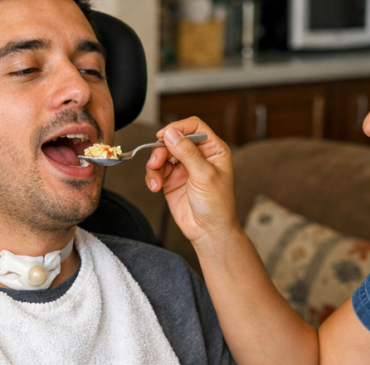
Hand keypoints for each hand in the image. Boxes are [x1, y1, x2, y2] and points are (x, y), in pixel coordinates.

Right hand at [145, 117, 239, 252]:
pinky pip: (156, 171)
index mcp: (213, 150)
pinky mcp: (171, 180)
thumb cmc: (217, 206)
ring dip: (154, 164)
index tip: (165, 135)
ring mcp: (184, 168)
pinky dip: (152, 177)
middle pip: (173, 139)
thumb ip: (187, 152)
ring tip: (155, 180)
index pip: (195, 127)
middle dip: (162, 149)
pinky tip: (155, 187)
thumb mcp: (204, 175)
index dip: (179, 127)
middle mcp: (198, 156)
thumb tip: (171, 133)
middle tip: (156, 162)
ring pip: (162, 154)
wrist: (209, 232)